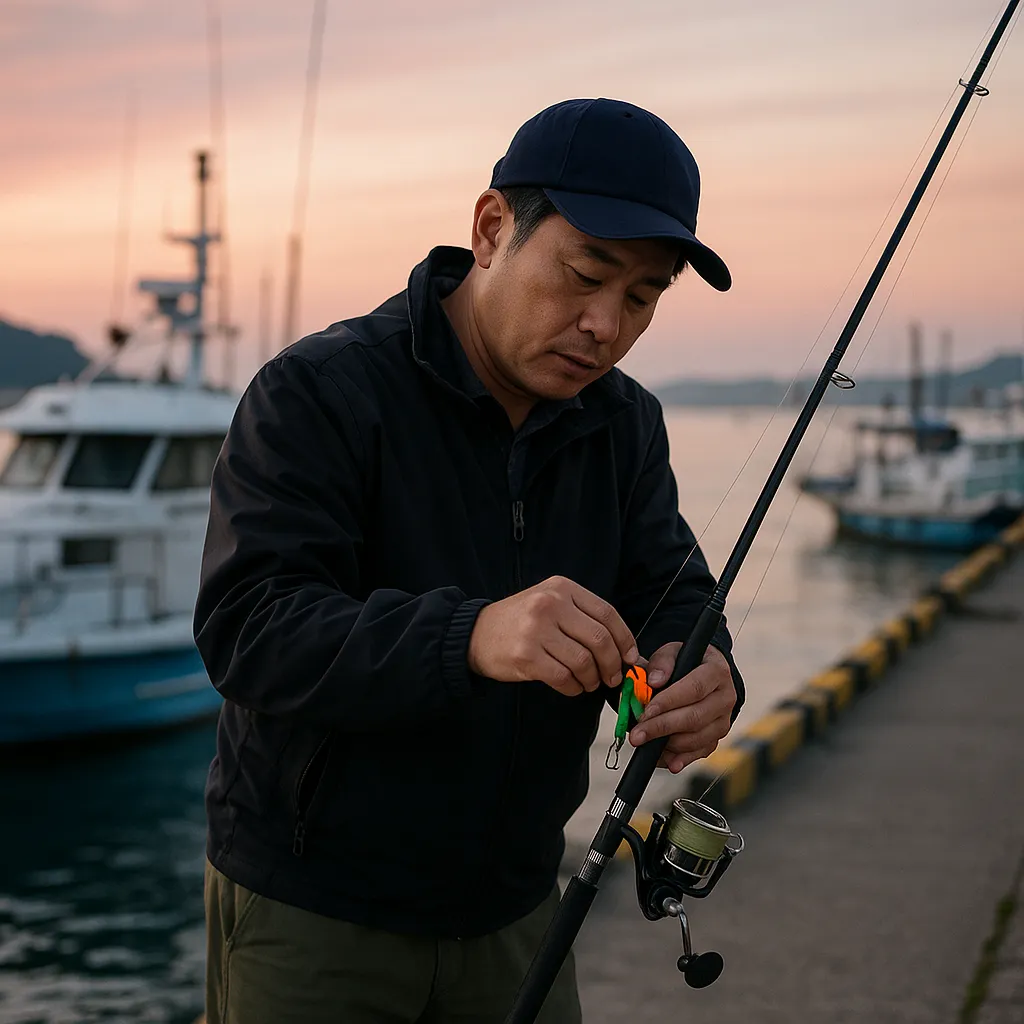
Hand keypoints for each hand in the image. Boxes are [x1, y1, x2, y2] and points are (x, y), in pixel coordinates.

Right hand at [467, 576, 638, 696]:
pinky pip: (564, 677)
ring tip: (589, 683)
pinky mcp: (525, 655)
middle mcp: (550, 604)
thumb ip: (583, 619)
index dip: (625, 639)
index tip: (630, 658)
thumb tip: (626, 651)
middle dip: (613, 664)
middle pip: (599, 639)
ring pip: (584, 661)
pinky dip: (574, 687)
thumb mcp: (551, 604)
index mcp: (561, 588)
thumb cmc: (519, 622)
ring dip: (593, 679)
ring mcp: (536, 629)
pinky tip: (572, 687)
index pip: (607, 613)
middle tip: (613, 677)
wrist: (475, 633)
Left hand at [628, 642, 735, 772]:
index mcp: (717, 671)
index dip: (668, 702)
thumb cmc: (684, 663)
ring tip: (644, 741)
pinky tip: (661, 758)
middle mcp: (726, 697)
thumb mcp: (672, 653)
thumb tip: (654, 681)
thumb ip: (661, 663)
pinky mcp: (717, 738)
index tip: (646, 711)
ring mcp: (724, 721)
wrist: (702, 674)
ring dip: (668, 744)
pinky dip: (678, 758)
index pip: (694, 688)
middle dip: (662, 727)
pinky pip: (698, 752)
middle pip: (695, 717)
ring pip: (697, 739)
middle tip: (637, 734)